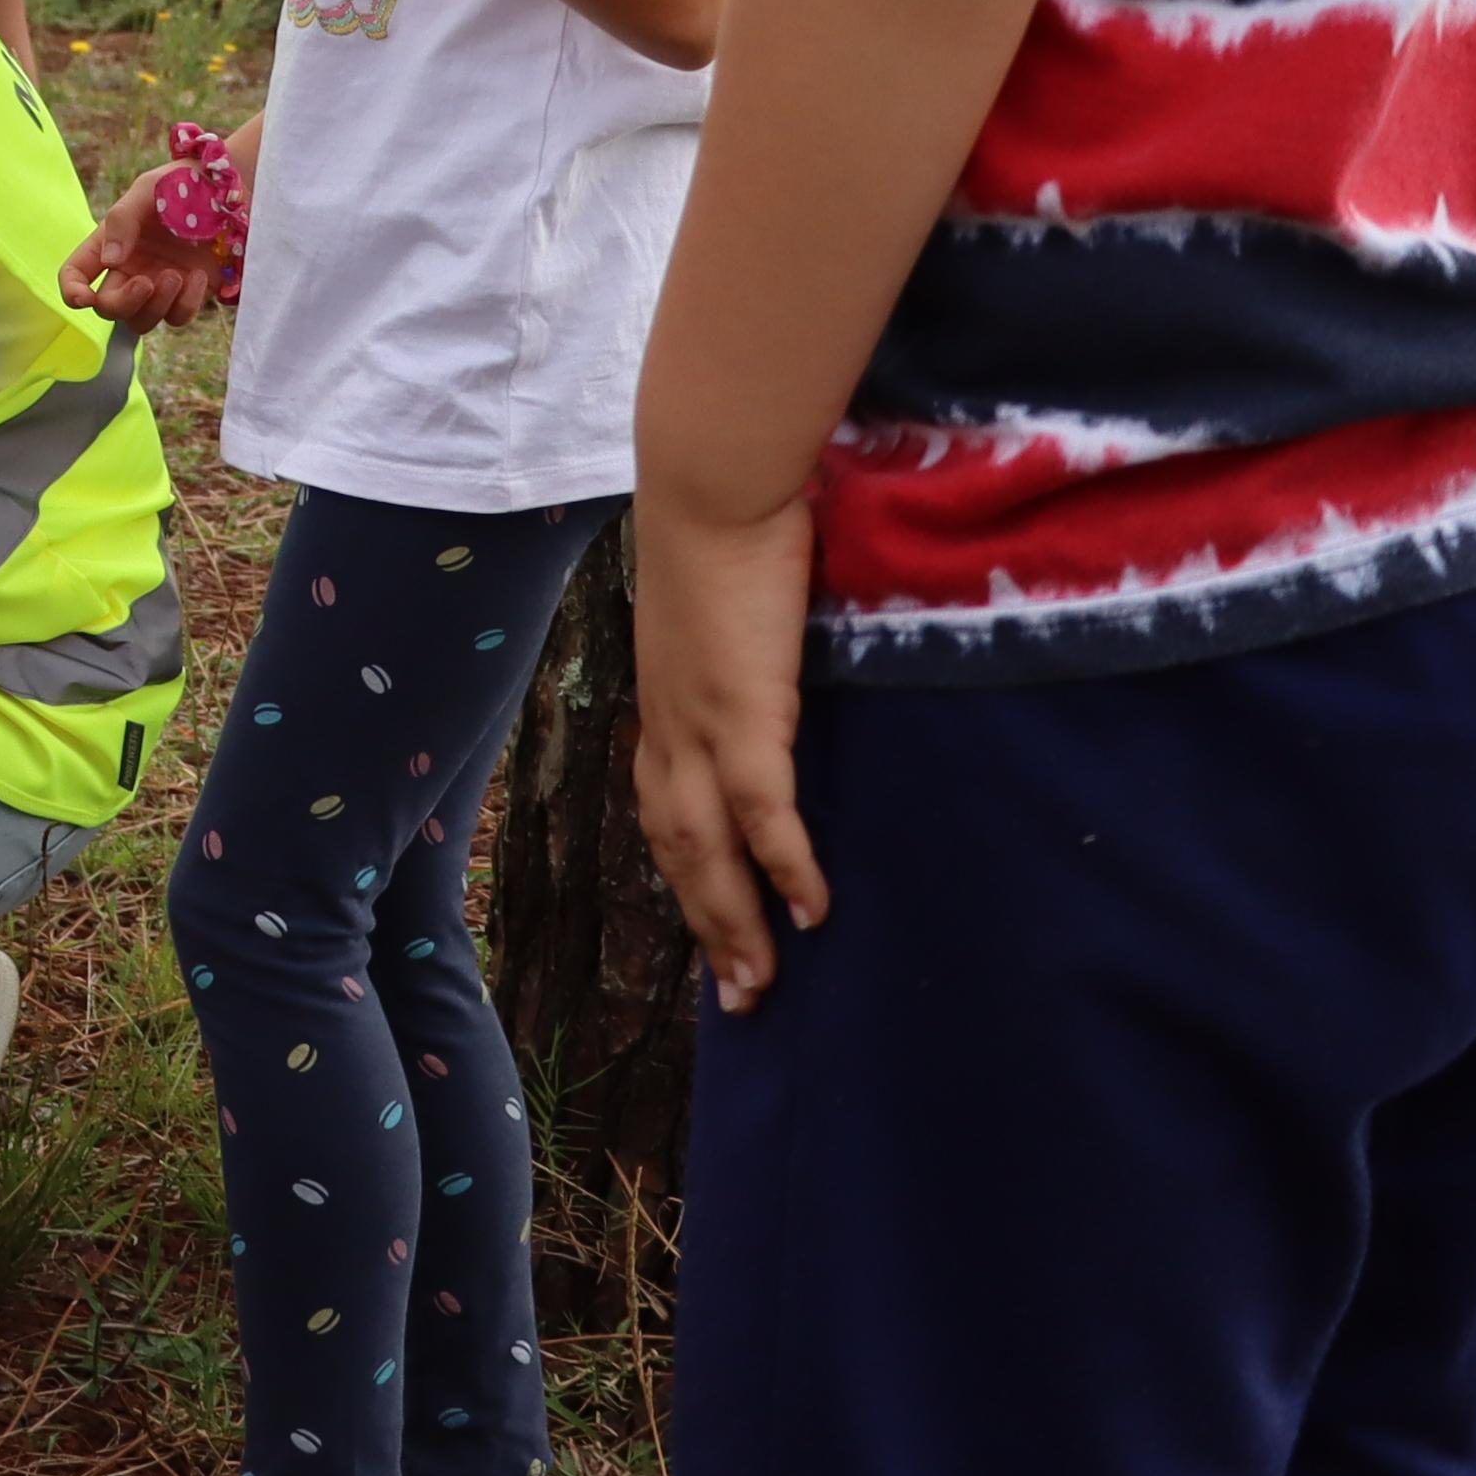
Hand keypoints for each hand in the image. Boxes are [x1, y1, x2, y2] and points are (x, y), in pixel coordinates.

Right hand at [61, 166, 221, 328]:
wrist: (231, 188)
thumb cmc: (182, 182)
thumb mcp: (147, 190)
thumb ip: (122, 221)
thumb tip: (110, 262)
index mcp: (110, 243)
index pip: (76, 274)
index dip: (72, 291)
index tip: (83, 299)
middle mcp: (130, 269)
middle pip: (109, 308)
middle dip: (123, 303)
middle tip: (147, 283)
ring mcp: (159, 285)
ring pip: (140, 322)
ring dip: (155, 306)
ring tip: (176, 275)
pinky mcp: (189, 295)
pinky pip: (177, 318)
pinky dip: (186, 303)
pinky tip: (198, 275)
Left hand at [628, 496, 830, 1009]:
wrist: (713, 481)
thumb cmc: (729, 525)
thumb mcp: (727, 605)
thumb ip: (744, 649)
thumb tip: (774, 668)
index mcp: (662, 702)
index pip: (666, 810)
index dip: (687, 874)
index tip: (711, 926)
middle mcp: (667, 726)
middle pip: (680, 851)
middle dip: (708, 926)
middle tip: (742, 995)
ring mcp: (699, 725)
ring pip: (709, 850)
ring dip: (736, 920)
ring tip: (767, 981)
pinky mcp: (744, 713)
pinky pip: (765, 813)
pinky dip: (786, 867)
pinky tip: (812, 910)